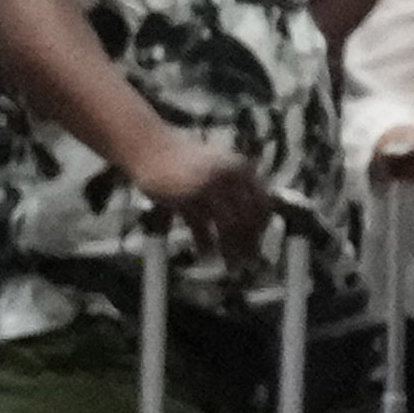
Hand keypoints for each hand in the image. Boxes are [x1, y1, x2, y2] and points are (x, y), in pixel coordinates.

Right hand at [143, 138, 281, 253]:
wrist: (151, 147)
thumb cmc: (187, 161)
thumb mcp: (219, 167)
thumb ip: (237, 188)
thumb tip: (255, 222)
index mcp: (240, 168)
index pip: (262, 204)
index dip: (262, 227)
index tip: (258, 242)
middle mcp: (227, 177)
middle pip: (247, 218)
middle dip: (249, 243)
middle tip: (249, 263)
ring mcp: (206, 187)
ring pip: (228, 226)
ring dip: (231, 248)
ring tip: (232, 264)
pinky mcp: (185, 199)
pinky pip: (201, 228)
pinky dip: (205, 244)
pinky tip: (205, 253)